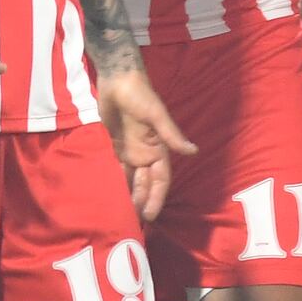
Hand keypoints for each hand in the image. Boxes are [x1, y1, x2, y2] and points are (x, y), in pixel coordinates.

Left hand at [97, 63, 196, 221]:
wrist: (117, 79)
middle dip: (141, 201)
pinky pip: (116, 169)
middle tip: (132, 222)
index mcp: (158, 148)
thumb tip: (193, 151)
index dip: (156, 197)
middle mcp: (145, 153)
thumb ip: (171, 134)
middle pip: (145, 184)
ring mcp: (129, 151)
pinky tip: (109, 195)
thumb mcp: (157, 115)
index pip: (160, 179)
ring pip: (131, 179)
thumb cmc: (140, 94)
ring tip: (120, 214)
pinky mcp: (114, 146)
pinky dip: (114, 181)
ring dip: (128, 194)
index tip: (150, 215)